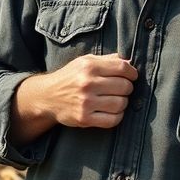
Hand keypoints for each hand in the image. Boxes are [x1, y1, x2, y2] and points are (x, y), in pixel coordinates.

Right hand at [11, 53, 137, 142]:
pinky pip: (113, 120)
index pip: (123, 68)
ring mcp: (86, 102)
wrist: (47, 96)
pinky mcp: (84, 118)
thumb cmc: (70, 77)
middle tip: (122, 89)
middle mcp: (87, 83)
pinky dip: (117, 116)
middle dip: (127, 88)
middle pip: (124, 86)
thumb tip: (130, 62)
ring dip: (123, 103)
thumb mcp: (85, 61)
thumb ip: (107, 60)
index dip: (132, 73)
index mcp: (89, 66)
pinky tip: (112, 111)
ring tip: (116, 100)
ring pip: (121, 103)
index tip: (132, 76)